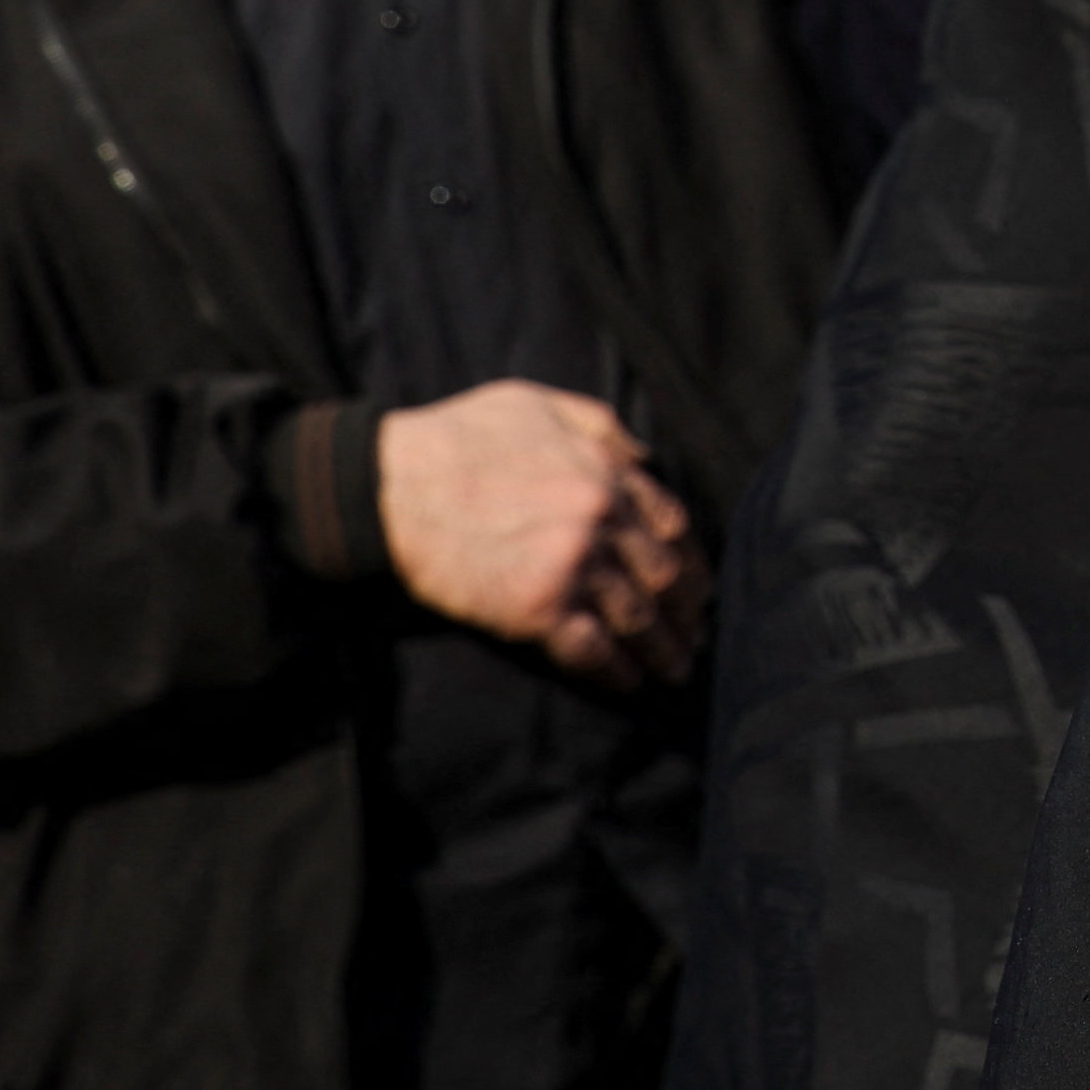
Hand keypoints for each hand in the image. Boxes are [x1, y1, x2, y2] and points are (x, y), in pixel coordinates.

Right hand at [378, 382, 701, 688]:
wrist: (390, 487)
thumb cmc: (458, 438)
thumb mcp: (540, 405)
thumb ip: (603, 428)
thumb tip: (648, 458)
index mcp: (607, 471)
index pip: (673, 525)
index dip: (692, 560)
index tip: (698, 586)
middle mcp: (600, 518)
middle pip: (665, 575)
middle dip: (686, 612)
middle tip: (696, 637)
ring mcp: (572, 564)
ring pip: (637, 617)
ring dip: (661, 650)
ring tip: (674, 670)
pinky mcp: (537, 608)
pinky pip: (594, 648)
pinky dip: (616, 670)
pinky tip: (628, 683)